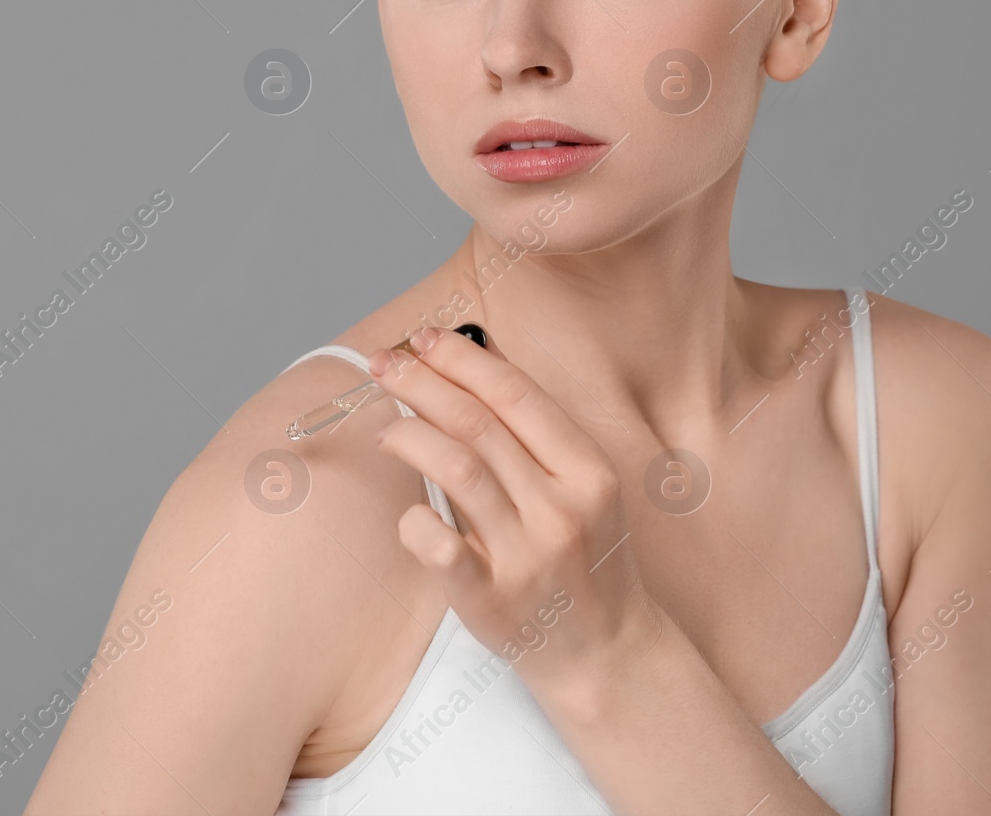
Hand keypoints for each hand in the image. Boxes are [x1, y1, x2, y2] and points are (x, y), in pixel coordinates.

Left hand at [366, 325, 663, 693]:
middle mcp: (561, 507)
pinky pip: (441, 547)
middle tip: (384, 362)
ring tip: (386, 427)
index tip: (425, 338)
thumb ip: (535, 438)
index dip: (463, 358)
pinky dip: (414, 520)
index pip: (516, 394)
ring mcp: (527, 556)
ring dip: (410, 435)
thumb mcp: (583, 489)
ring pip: (457, 469)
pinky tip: (407, 509)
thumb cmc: (586, 561)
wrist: (607, 652)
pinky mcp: (492, 601)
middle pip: (478, 423)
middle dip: (422, 382)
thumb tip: (472, 368)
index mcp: (588, 470)